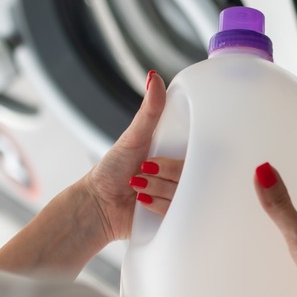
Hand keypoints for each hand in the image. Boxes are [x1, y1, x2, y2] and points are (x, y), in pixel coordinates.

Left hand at [81, 71, 175, 241]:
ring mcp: (180, 198)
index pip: (198, 152)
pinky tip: (143, 202)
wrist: (98, 204)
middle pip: (191, 173)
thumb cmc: (112, 168)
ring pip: (184, 192)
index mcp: (178, 154)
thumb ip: (149, 111)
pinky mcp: (174, 218)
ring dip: (156, 188)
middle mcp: (183, 176)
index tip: (165, 153)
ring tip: (137, 186)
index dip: (186, 153)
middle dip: (164, 172)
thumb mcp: (134, 136)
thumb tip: (154, 77)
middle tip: (143, 169)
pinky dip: (157, 205)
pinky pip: (177, 211)